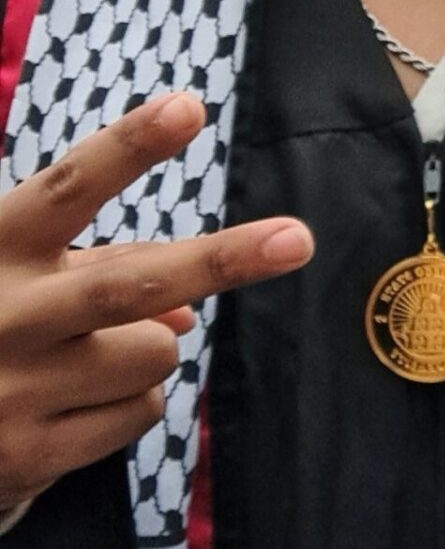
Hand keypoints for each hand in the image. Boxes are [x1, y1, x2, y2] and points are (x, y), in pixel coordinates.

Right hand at [0, 93, 312, 509]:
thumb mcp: (19, 269)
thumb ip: (97, 265)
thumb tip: (185, 311)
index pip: (69, 185)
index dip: (130, 147)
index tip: (187, 108)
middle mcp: (5, 314)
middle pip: (130, 284)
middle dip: (220, 259)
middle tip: (297, 239)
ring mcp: (17, 390)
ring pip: (156, 350)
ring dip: (149, 345)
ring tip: (85, 354)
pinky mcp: (32, 455)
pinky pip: (141, 411)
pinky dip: (132, 400)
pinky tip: (76, 400)